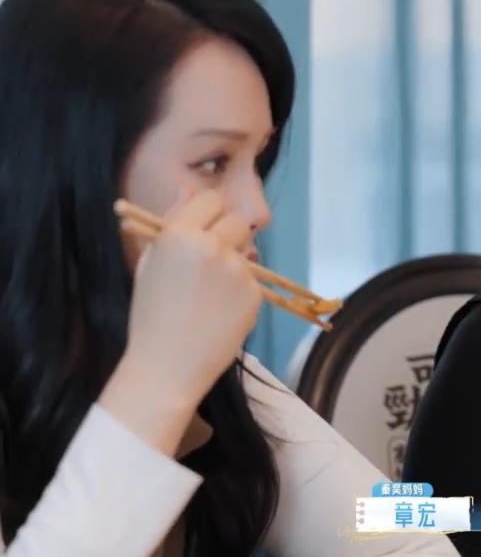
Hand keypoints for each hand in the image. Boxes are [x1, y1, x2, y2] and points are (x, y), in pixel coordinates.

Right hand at [118, 189, 261, 406]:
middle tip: (211, 260)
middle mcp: (212, 246)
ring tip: (209, 293)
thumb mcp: (150, 263)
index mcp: (179, 235)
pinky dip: (240, 291)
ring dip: (234, 262)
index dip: (208, 213)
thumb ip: (172, 223)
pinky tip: (219, 311)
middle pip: (237, 220)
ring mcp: (237, 270)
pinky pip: (251, 280)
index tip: (204, 227)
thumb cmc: (151, 314)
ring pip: (246, 251)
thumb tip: (189, 190)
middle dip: (227, 234)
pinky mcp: (254, 293)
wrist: (167, 366)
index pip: (210, 200)